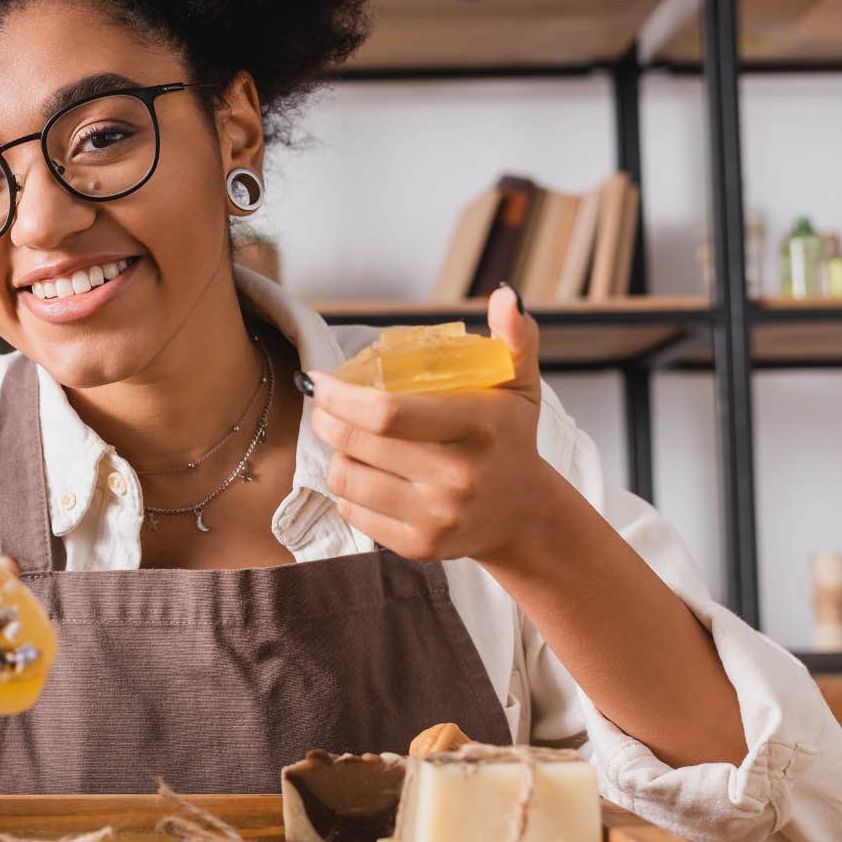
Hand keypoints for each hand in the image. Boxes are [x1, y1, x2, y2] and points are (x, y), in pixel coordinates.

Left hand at [305, 286, 559, 565]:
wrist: (524, 515)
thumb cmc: (510, 438)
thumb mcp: (520, 385)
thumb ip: (515, 338)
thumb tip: (505, 295)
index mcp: (477, 428)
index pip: (388, 413)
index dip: (340, 396)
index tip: (317, 380)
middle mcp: (458, 478)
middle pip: (358, 444)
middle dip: (325, 420)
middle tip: (322, 406)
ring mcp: (438, 517)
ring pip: (347, 479)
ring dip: (335, 454)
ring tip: (346, 440)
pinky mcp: (420, 546)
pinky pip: (353, 513)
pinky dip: (345, 491)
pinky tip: (360, 473)